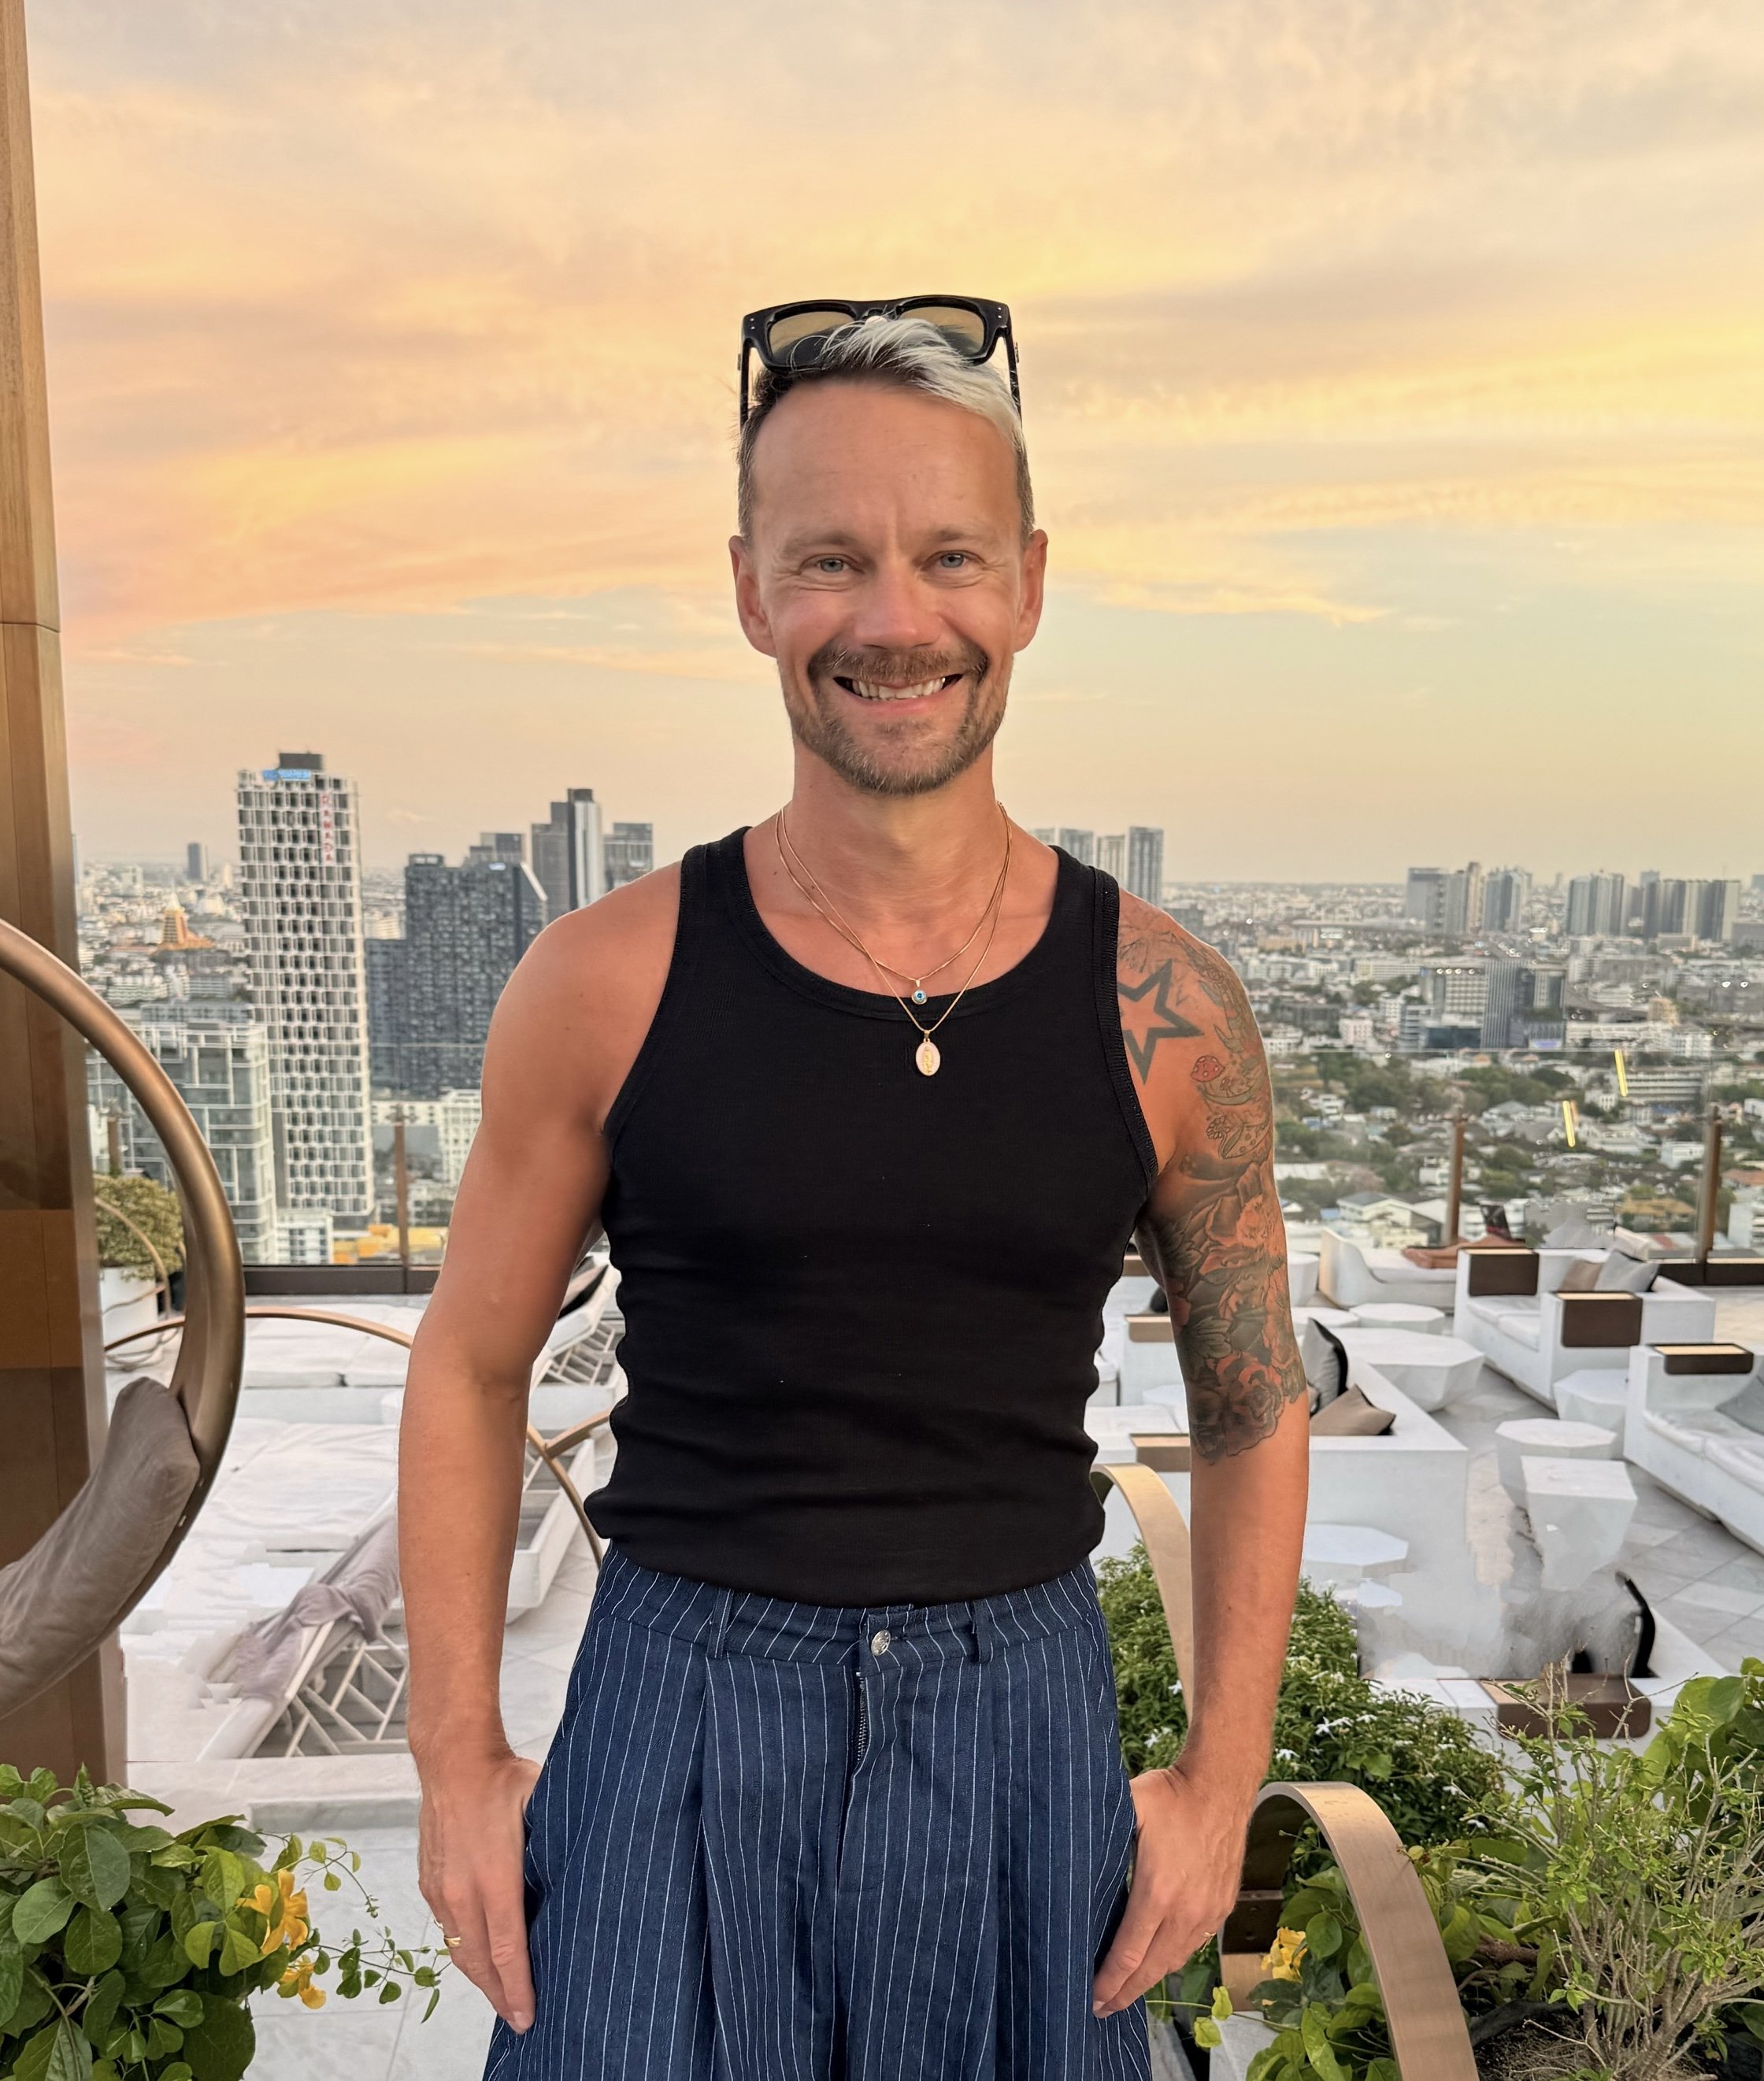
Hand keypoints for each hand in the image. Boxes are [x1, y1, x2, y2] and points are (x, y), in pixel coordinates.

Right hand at [417, 1750, 542, 2031]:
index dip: (518, 1988)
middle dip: (499, 1995)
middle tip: (519, 2019)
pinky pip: (446, 1928)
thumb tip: (580, 1875)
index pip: (507, 1949)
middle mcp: (462, 1891)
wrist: (453, 1760)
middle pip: (479, 1962)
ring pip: (459, 1949)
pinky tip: (479, 1956)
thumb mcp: (542, 1808)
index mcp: (494, 1877)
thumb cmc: (503, 1779)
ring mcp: (441, 1889)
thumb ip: (554, 1850)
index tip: (527, 2016)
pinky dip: (463, 1949)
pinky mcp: (429, 1882)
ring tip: (501, 1996)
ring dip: (480, 1977)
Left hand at [1092, 1761, 1249, 2017]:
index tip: (1090, 1999)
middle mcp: (1185, 1911)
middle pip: (1151, 1970)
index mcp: (1157, 1892)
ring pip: (1174, 1961)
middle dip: (1123, 1994)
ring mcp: (1207, 1912)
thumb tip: (1065, 1851)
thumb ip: (1100, 1836)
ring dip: (1149, 1981)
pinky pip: (1193, 1945)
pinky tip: (1156, 1962)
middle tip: (1100, 2010)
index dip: (1108, 1982)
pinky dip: (1171, 1960)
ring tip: (1125, 1993)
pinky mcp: (1221, 1907)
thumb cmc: (1171, 1794)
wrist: (1221, 1785)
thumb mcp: (1127, 1807)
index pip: (1128, 1954)